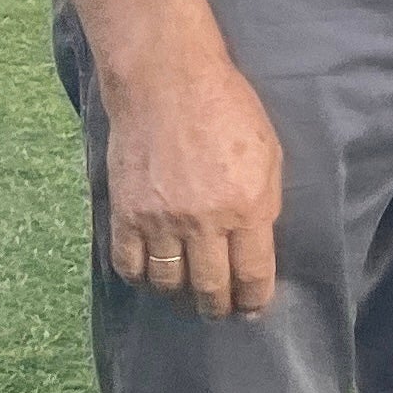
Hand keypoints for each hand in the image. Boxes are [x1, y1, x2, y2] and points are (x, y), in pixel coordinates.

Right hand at [99, 51, 283, 318]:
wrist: (167, 83)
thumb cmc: (228, 110)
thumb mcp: (268, 155)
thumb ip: (264, 204)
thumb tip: (257, 246)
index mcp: (246, 207)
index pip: (252, 275)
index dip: (254, 300)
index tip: (254, 309)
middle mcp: (203, 222)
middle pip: (210, 288)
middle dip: (219, 306)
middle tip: (221, 310)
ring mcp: (160, 220)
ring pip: (168, 284)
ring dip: (181, 296)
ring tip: (189, 294)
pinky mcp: (125, 214)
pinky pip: (130, 266)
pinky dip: (142, 277)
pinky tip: (154, 274)